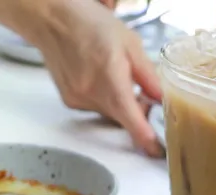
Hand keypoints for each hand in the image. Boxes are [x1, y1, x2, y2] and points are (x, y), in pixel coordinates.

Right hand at [29, 0, 163, 156]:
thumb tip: (162, 97)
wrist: (53, 21)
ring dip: (119, 103)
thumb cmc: (90, 24)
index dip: (145, 138)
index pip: (130, 118)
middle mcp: (92, 93)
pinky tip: (98, 77)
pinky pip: (95, 109)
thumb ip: (147, 74)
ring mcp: (79, 100)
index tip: (155, 151)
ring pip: (110, 113)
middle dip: (136, 111)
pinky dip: (103, 99)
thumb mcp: (129, 42)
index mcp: (110, 77)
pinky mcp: (70, 102)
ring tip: (114, 75)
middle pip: (122, 117)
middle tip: (142, 92)